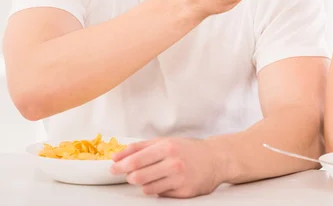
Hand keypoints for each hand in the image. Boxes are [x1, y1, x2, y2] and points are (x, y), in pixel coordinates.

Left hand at [110, 138, 225, 197]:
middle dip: (130, 177)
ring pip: (147, 188)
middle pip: (138, 176)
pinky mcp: (184, 192)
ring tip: (151, 176)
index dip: (120, 166)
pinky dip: (158, 189)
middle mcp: (174, 163)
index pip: (136, 160)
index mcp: (168, 147)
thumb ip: (140, 147)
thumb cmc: (189, 149)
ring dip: (143, 184)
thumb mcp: (165, 141)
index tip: (112, 168)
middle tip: (130, 174)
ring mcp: (179, 179)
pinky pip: (160, 195)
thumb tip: (116, 156)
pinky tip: (165, 181)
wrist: (216, 159)